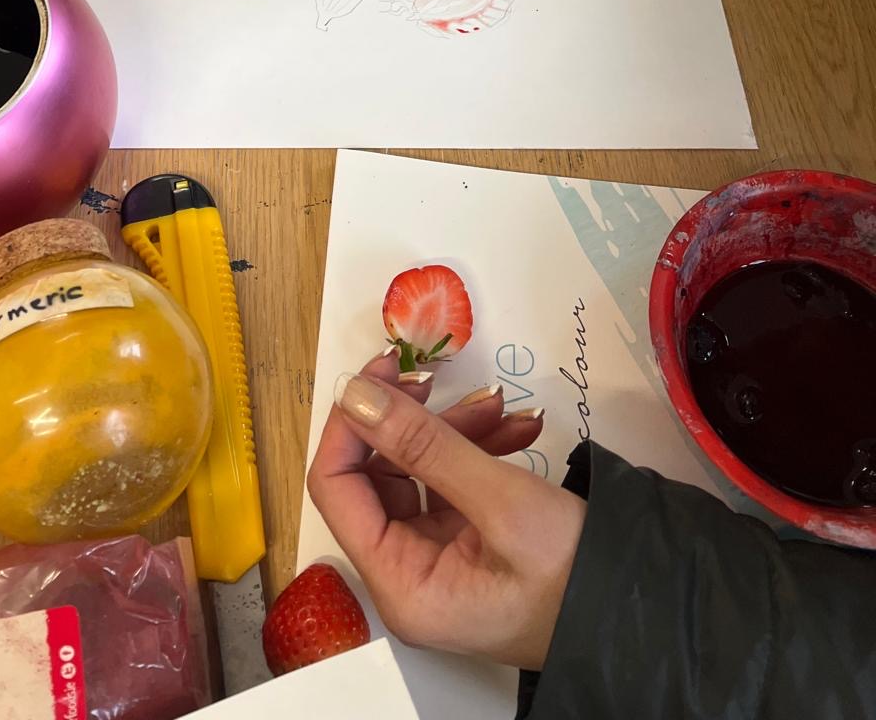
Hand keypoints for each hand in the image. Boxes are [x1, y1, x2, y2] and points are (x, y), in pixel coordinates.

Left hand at [307, 353, 585, 671]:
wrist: (651, 616)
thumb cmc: (578, 577)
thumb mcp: (501, 501)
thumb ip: (424, 444)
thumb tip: (357, 396)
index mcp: (401, 583)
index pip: (337, 487)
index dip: (353, 422)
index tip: (383, 372)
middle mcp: (409, 577)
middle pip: (376, 474)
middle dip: (412, 420)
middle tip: (438, 375)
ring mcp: (440, 561)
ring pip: (420, 470)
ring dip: (456, 429)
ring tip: (503, 405)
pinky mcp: (471, 547)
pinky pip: (455, 484)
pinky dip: (481, 449)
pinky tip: (520, 428)